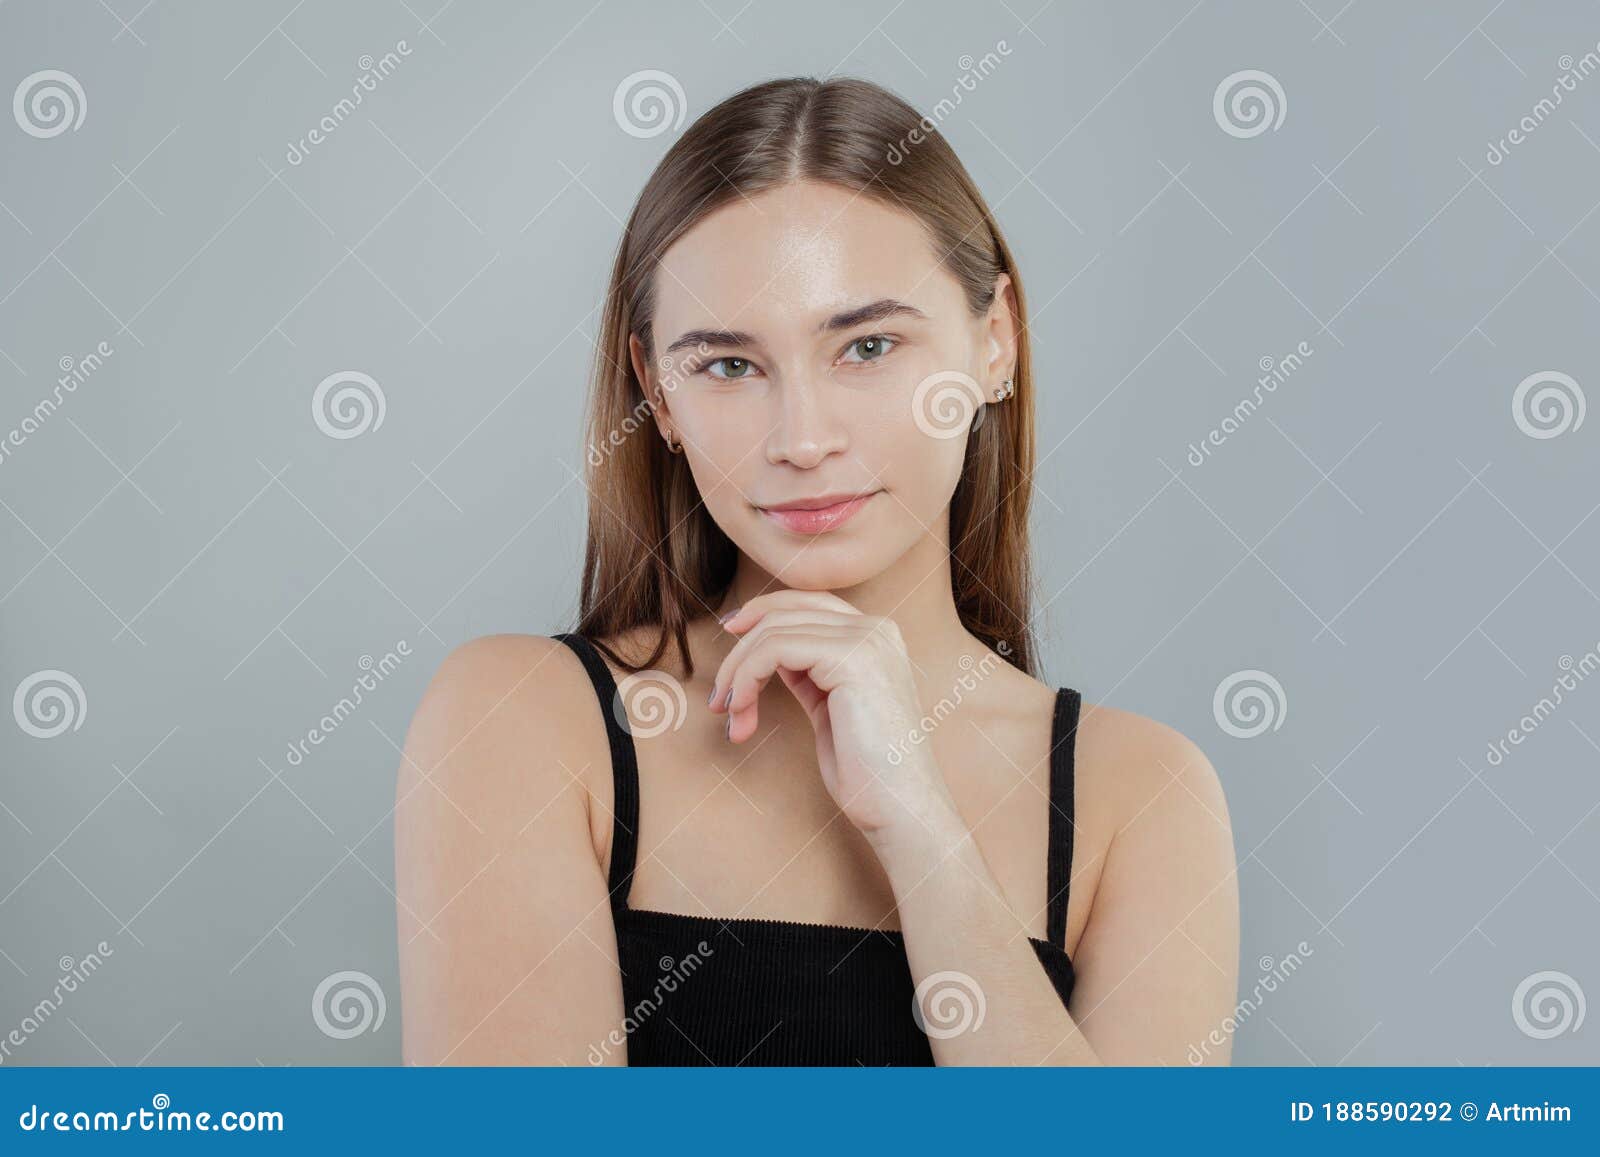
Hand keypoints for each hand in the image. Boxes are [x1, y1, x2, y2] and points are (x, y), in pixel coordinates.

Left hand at [707, 589, 960, 845]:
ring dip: (738, 674)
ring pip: (773, 631)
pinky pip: (775, 649)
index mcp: (876, 636)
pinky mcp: (852, 658)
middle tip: (719, 700)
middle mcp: (876, 628)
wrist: (900, 809)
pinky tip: (742, 713)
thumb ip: (808, 672)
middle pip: (784, 612)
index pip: (806, 602)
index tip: (728, 638)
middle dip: (740, 653)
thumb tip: (767, 651)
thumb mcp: (830, 707)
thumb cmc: (867, 772)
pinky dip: (747, 678)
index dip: (760, 613)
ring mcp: (867, 640)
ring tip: (730, 716)